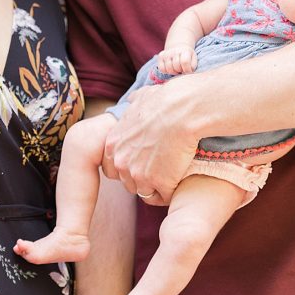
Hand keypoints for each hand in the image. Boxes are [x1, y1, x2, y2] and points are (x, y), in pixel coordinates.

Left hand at [101, 81, 198, 204]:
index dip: (128, 166)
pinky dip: (170, 191)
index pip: (112, 168)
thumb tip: (133, 100)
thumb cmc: (165, 101)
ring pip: (144, 192)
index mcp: (113, 144)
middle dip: (142, 178)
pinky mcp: (158, 184)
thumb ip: (133, 103)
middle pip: (128, 182)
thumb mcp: (142, 98)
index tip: (143, 161)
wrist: (182, 111)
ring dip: (156, 187)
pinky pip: (162, 196)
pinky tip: (179, 180)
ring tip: (171, 176)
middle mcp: (121, 161)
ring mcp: (138, 175)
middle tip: (160, 168)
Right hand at [157, 44, 197, 74]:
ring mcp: (166, 53)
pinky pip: (162, 69)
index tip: (188, 71)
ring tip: (177, 69)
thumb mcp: (193, 59)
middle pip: (176, 66)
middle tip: (182, 69)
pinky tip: (171, 68)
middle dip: (180, 71)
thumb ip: (192, 66)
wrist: (179, 47)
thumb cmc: (187, 56)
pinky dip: (166, 71)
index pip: (185, 61)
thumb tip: (187, 73)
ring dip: (174, 72)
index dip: (187, 69)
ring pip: (169, 69)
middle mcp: (175, 50)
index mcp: (185, 50)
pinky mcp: (160, 56)